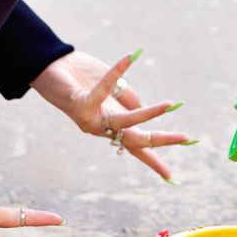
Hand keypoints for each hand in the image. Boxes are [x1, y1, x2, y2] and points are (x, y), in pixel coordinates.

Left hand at [31, 49, 193, 181]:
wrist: (50, 65)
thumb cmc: (81, 76)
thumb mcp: (111, 88)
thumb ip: (127, 98)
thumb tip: (143, 107)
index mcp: (112, 124)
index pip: (137, 147)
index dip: (154, 161)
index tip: (172, 178)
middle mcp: (102, 127)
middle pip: (137, 140)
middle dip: (162, 141)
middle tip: (187, 138)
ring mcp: (91, 118)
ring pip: (126, 122)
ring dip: (149, 113)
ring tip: (169, 104)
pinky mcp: (81, 103)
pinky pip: (105, 88)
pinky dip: (118, 71)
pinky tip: (130, 58)